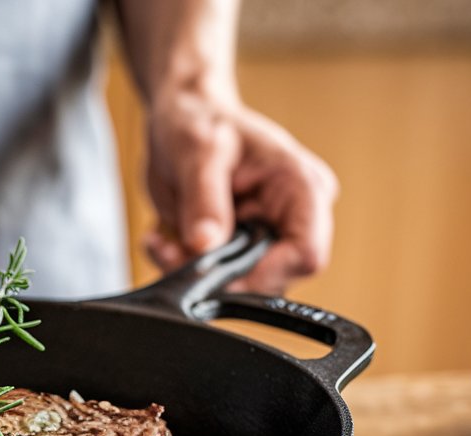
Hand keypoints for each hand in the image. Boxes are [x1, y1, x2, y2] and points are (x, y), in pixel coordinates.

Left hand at [143, 90, 337, 293]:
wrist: (183, 115)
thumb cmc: (200, 119)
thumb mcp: (198, 151)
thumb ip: (203, 200)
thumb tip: (205, 246)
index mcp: (301, 186)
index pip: (306, 254)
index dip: (262, 275)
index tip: (213, 274)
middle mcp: (294, 215)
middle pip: (271, 277)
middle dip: (217, 275)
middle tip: (171, 252)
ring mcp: (268, 233)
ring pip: (239, 283)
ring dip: (194, 271)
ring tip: (164, 240)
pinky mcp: (241, 246)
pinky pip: (217, 276)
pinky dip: (184, 266)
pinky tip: (164, 239)